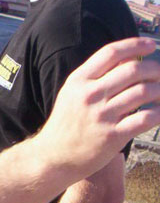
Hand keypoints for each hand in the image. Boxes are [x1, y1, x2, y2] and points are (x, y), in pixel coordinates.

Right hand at [39, 37, 159, 179]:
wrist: (53, 157)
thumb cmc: (66, 124)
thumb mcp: (72, 93)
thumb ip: (95, 76)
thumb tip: (129, 59)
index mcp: (79, 80)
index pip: (111, 53)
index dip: (135, 45)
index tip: (150, 45)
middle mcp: (90, 95)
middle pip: (132, 70)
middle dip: (154, 68)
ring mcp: (102, 116)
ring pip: (143, 92)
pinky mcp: (113, 136)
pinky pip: (145, 118)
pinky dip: (159, 113)